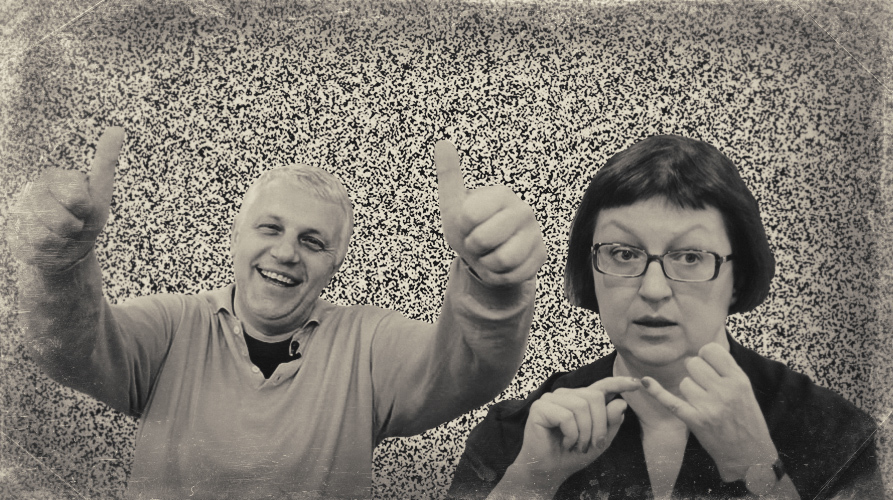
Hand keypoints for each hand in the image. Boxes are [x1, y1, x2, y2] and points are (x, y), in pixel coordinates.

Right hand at [9, 127, 124, 272]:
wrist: (68, 250)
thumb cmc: (87, 218)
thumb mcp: (100, 193)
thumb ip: (105, 162)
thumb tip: (117, 129)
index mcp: (53, 178)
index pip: (75, 196)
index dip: (85, 208)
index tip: (85, 207)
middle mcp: (32, 192)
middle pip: (61, 220)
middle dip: (76, 227)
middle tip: (75, 224)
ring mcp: (20, 215)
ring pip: (46, 237)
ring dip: (64, 242)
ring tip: (63, 235)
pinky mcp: (14, 237)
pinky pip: (36, 251)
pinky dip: (51, 253)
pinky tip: (50, 246)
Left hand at [434, 140, 546, 286]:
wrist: (488, 255)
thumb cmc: (470, 227)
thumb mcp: (454, 205)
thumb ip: (449, 175)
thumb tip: (442, 143)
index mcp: (500, 194)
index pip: (469, 216)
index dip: (462, 227)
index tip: (468, 224)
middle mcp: (523, 210)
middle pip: (483, 240)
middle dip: (473, 248)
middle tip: (478, 242)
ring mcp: (535, 233)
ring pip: (500, 260)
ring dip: (487, 264)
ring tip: (490, 253)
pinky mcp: (541, 255)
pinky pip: (513, 275)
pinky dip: (500, 276)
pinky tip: (502, 265)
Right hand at [507, 377, 640, 490]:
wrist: (548, 470)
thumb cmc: (572, 455)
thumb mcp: (599, 441)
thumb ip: (610, 422)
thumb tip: (621, 402)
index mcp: (580, 399)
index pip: (602, 386)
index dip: (619, 383)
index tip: (637, 384)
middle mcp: (566, 395)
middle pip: (594, 397)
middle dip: (600, 425)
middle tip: (594, 445)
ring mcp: (551, 399)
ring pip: (581, 406)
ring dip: (585, 433)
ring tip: (578, 446)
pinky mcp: (540, 408)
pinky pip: (566, 417)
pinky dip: (571, 435)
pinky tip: (565, 443)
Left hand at [641, 343, 778, 481]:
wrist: (749, 455)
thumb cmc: (747, 421)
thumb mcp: (746, 391)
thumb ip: (727, 370)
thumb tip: (703, 351)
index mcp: (738, 380)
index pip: (711, 350)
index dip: (705, 355)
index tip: (707, 364)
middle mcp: (724, 390)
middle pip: (693, 364)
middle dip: (696, 373)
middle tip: (705, 386)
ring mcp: (708, 406)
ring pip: (684, 382)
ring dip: (689, 390)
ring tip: (703, 402)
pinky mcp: (694, 420)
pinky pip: (670, 400)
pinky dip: (656, 391)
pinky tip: (645, 381)